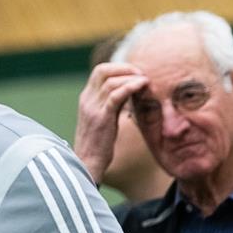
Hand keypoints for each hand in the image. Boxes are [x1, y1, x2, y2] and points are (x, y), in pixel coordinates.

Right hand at [73, 62, 148, 183]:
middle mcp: (87, 100)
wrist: (87, 164)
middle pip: (103, 70)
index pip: (100, 71)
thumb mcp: (103, 119)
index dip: (119, 68)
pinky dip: (131, 86)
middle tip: (142, 75)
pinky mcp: (101, 118)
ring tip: (146, 82)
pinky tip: (143, 86)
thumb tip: (129, 92)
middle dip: (126, 68)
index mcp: (86, 98)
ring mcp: (92, 108)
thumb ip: (112, 103)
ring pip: (111, 81)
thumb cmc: (98, 144)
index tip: (135, 74)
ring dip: (132, 77)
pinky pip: (115, 95)